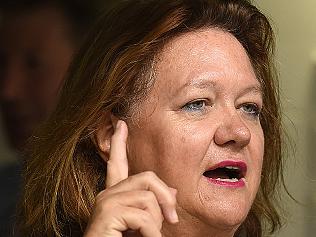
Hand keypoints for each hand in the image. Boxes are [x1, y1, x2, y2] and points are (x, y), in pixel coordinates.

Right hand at [84, 120, 177, 236]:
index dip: (118, 143)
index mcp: (115, 195)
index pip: (117, 163)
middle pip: (147, 178)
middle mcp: (107, 194)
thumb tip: (171, 189)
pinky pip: (142, 216)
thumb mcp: (146, 224)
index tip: (120, 124)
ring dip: (156, 223)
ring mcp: (105, 203)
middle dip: (165, 199)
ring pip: (147, 198)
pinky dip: (151, 233)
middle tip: (173, 220)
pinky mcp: (106, 214)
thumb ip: (154, 204)